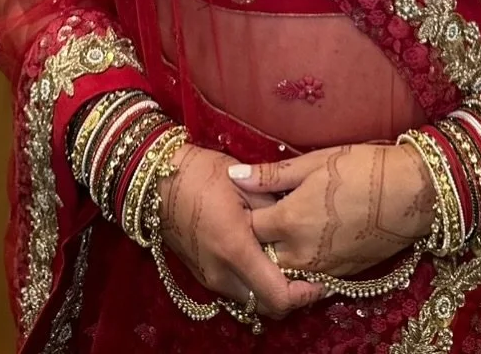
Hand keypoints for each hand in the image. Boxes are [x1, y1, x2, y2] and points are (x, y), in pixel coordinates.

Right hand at [157, 144, 324, 319]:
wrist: (157, 181)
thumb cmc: (203, 174)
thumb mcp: (246, 185)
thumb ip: (274, 213)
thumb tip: (299, 229)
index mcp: (235, 250)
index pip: (277, 296)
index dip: (305, 294)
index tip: (323, 280)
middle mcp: (221, 274)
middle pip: (266, 306)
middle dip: (292, 296)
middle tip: (311, 273)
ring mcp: (210, 278)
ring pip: (251, 301)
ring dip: (272, 290)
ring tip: (291, 265)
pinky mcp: (203, 276)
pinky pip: (237, 291)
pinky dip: (255, 284)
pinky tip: (266, 259)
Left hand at [232, 143, 434, 278]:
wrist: (411, 194)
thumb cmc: (363, 168)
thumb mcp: (315, 162)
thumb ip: (271, 175)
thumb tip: (233, 177)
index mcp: (290, 220)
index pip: (249, 226)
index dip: (246, 210)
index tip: (252, 195)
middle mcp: (301, 252)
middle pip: (262, 253)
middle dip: (259, 236)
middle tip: (269, 209)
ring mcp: (320, 268)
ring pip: (283, 267)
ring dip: (279, 250)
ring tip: (290, 221)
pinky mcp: (339, 276)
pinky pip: (307, 274)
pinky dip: (302, 259)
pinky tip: (313, 234)